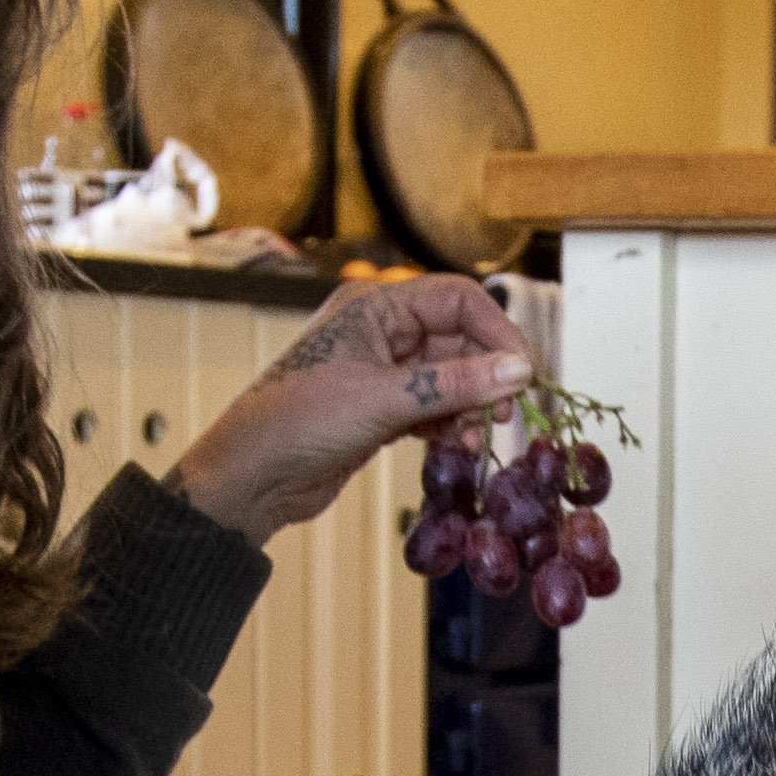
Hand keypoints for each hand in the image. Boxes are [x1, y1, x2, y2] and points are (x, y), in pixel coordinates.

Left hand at [170, 273, 533, 541]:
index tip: (523, 373)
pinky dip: (450, 422)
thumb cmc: (299, 423)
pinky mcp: (382, 406)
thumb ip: (454, 384)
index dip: (497, 331)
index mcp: (375, 305)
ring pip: (450, 375)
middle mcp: (381, 329)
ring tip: (473, 437)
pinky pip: (434, 404)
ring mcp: (381, 369)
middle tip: (502, 414)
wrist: (252, 477)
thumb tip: (519, 371)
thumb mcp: (383, 400)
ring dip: (470, 404)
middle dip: (486, 374)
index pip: (457, 298)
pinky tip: (453, 445)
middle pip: (460, 337)